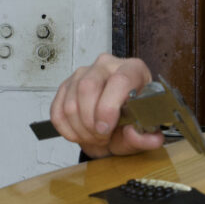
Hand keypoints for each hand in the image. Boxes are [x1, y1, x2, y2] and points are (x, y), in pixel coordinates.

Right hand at [49, 54, 165, 157]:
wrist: (114, 125)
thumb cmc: (130, 122)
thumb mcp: (143, 133)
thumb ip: (147, 137)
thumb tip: (146, 138)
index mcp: (133, 69)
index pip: (119, 80)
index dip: (108, 108)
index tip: (106, 128)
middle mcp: (107, 66)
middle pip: (87, 87)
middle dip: (91, 121)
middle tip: (102, 136)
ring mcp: (83, 74)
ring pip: (71, 103)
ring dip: (80, 129)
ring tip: (94, 137)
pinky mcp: (65, 86)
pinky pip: (57, 111)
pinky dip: (67, 130)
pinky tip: (81, 134)